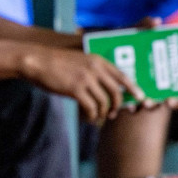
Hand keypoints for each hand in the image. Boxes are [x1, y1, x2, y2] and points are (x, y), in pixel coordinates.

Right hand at [23, 46, 142, 123]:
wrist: (37, 61)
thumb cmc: (56, 63)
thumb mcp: (79, 60)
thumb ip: (93, 71)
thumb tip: (105, 89)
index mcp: (98, 60)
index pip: (122, 75)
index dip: (134, 88)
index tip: (140, 97)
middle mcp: (95, 68)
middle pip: (116, 92)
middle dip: (117, 106)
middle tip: (113, 114)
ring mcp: (86, 79)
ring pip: (104, 102)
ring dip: (102, 113)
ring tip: (97, 117)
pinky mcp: (75, 89)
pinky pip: (91, 108)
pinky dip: (91, 116)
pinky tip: (87, 118)